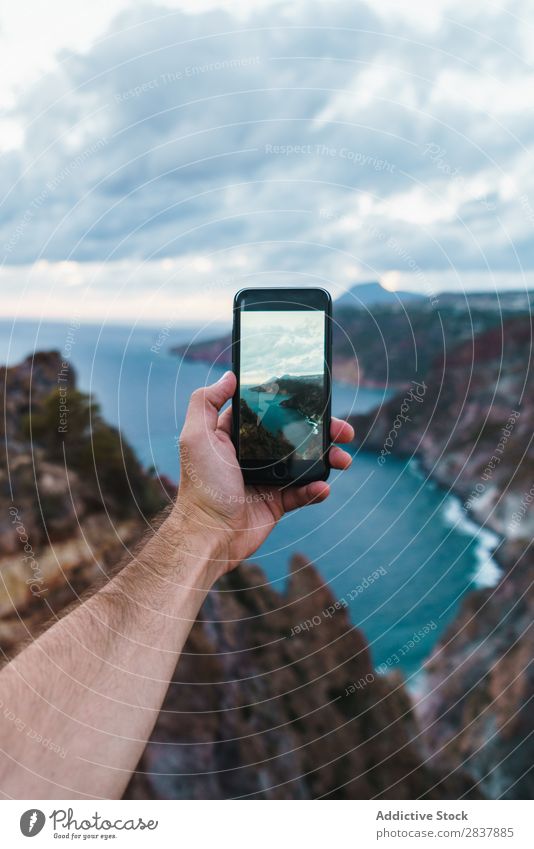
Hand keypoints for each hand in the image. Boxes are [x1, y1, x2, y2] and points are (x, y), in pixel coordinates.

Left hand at [174, 370, 353, 573]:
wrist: (209, 534)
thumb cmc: (201, 485)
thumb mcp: (196, 436)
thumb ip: (206, 402)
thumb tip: (229, 376)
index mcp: (235, 436)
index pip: (268, 412)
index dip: (292, 405)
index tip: (316, 400)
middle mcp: (253, 454)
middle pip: (294, 435)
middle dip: (322, 431)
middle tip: (343, 430)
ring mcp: (267, 478)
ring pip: (305, 462)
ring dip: (327, 458)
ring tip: (342, 460)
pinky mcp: (277, 502)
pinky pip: (303, 492)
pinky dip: (316, 489)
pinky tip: (323, 487)